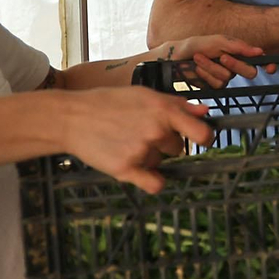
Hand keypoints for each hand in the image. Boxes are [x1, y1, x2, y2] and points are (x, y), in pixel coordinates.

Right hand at [61, 87, 213, 194]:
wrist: (73, 117)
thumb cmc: (109, 102)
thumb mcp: (145, 94)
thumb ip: (177, 104)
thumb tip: (204, 111)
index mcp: (164, 111)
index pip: (202, 133)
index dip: (205, 138)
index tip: (202, 140)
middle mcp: (156, 132)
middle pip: (178, 149)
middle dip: (166, 143)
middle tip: (142, 133)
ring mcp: (142, 152)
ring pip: (161, 163)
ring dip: (150, 157)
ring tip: (127, 142)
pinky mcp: (126, 170)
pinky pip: (155, 184)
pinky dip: (152, 181)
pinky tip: (141, 170)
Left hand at [165, 34, 264, 87]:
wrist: (172, 57)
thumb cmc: (194, 45)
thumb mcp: (216, 41)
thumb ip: (238, 46)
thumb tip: (259, 51)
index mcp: (236, 52)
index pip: (258, 59)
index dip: (267, 64)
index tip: (271, 67)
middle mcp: (233, 65)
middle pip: (249, 72)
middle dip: (235, 64)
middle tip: (222, 57)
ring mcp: (223, 76)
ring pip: (230, 78)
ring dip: (212, 67)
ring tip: (199, 59)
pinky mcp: (213, 86)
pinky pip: (218, 84)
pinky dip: (206, 75)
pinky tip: (197, 68)